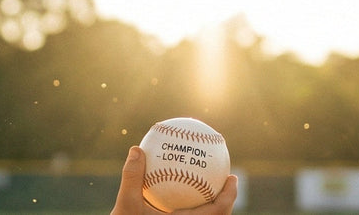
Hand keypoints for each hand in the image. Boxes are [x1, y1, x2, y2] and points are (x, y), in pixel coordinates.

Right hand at [111, 146, 238, 214]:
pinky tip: (186, 196)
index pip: (218, 212)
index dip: (229, 195)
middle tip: (228, 179)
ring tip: (211, 187)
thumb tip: (136, 150)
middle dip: (227, 199)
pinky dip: (197, 208)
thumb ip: (132, 178)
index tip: (232, 177)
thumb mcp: (126, 205)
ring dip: (214, 205)